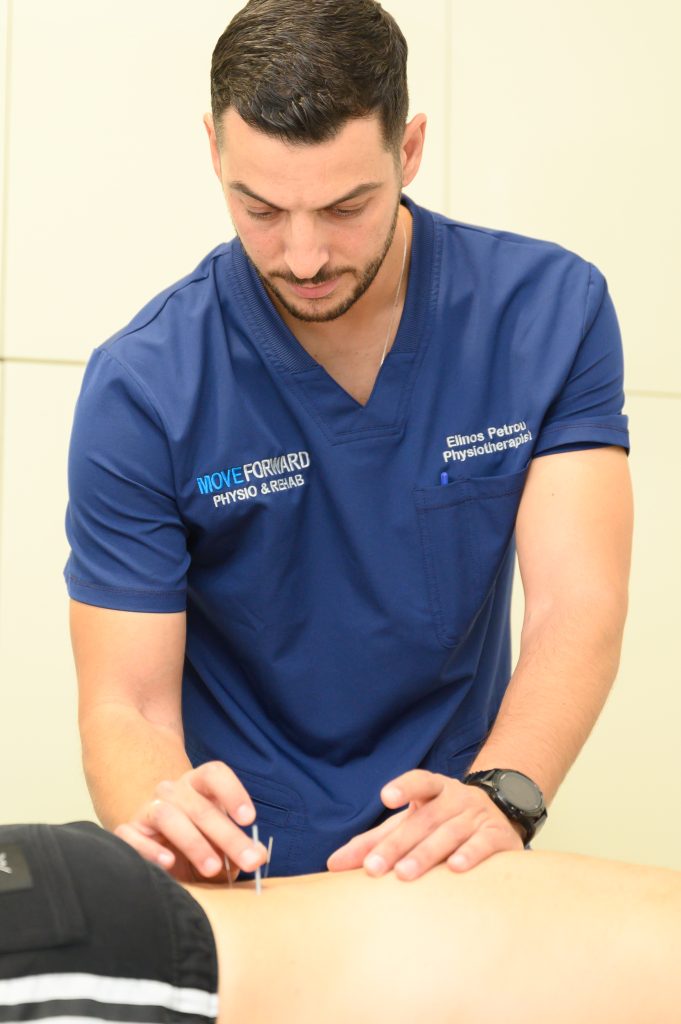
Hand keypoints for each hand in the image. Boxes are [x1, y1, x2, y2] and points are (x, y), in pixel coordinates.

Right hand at [113, 761, 268, 882]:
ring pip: (168, 815)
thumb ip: (241, 848)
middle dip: (227, 835)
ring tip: (213, 868)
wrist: (159, 849)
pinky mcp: (129, 831)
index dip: (232, 792)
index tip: (249, 820)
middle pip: (200, 806)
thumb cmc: (199, 844)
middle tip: (249, 860)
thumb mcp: (223, 845)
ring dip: (193, 842)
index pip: (214, 774)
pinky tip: (168, 863)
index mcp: (199, 785)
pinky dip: (149, 849)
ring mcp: (148, 809)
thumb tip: (259, 855)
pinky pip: (132, 835)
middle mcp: (173, 791)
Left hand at [326, 769, 524, 879]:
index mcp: (433, 789)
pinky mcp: (499, 836)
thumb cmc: (442, 823)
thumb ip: (374, 842)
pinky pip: (483, 844)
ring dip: (426, 853)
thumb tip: (332, 864)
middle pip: (425, 819)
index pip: (418, 781)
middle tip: (375, 868)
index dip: (403, 787)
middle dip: (398, 844)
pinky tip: (455, 867)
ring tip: (404, 873)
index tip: (386, 798)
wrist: (500, 818)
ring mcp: (478, 815)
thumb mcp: (409, 824)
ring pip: (450, 832)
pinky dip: (470, 854)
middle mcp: (456, 798)